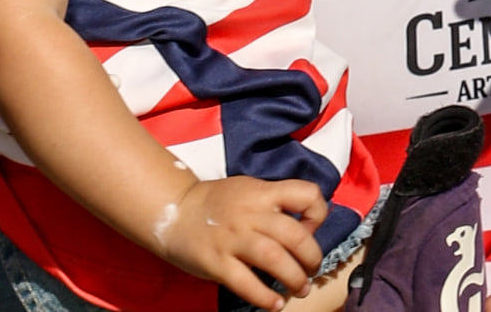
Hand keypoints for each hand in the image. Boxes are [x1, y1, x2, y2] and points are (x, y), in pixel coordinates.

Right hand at [160, 176, 326, 310]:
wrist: (173, 211)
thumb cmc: (217, 203)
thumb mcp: (249, 190)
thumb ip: (274, 203)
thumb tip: (306, 227)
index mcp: (262, 192)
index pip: (306, 194)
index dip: (317, 214)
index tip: (310, 230)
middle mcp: (250, 213)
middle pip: (295, 235)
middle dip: (311, 257)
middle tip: (311, 269)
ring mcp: (233, 238)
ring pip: (275, 259)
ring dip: (294, 279)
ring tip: (299, 289)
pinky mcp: (216, 262)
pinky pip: (246, 283)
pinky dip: (265, 297)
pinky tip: (275, 304)